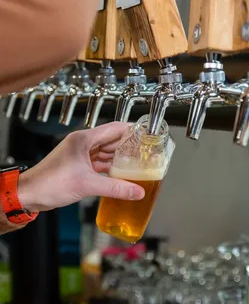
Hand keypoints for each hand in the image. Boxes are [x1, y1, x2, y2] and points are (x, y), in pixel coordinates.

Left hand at [17, 122, 144, 211]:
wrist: (30, 194)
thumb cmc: (49, 182)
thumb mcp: (87, 184)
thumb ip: (115, 188)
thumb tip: (136, 191)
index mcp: (84, 139)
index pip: (114, 128)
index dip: (131, 130)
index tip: (145, 133)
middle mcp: (83, 143)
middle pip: (112, 140)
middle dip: (128, 146)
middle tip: (144, 152)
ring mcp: (81, 154)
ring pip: (106, 152)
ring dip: (119, 158)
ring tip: (136, 163)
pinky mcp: (80, 164)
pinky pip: (100, 162)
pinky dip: (110, 167)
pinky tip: (120, 173)